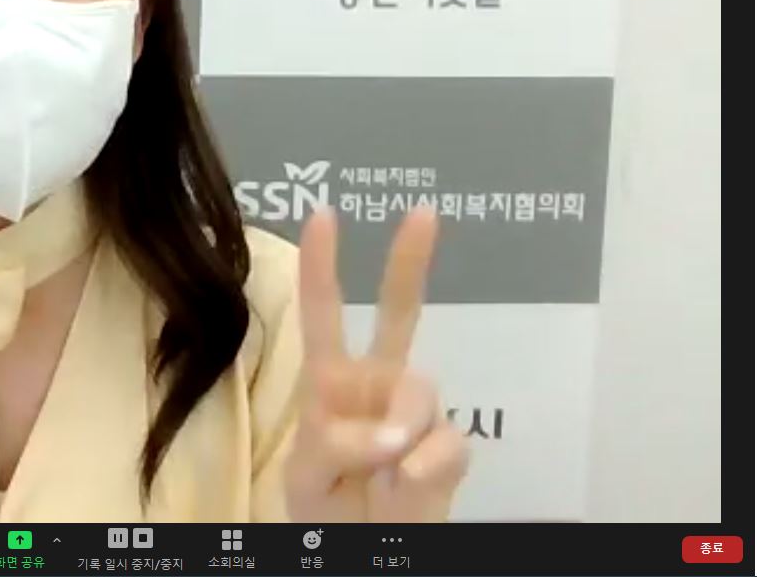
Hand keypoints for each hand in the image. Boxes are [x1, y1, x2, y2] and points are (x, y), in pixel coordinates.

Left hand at [284, 205, 468, 522]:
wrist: (366, 547)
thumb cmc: (326, 504)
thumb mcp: (307, 472)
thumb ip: (334, 440)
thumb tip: (391, 432)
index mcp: (331, 383)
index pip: (325, 317)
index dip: (322, 266)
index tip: (324, 214)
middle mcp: (377, 387)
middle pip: (399, 316)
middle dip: (409, 264)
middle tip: (423, 213)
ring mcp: (417, 415)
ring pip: (420, 391)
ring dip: (401, 428)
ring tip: (382, 468)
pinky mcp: (449, 449)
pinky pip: (448, 443)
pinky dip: (428, 468)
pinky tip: (409, 485)